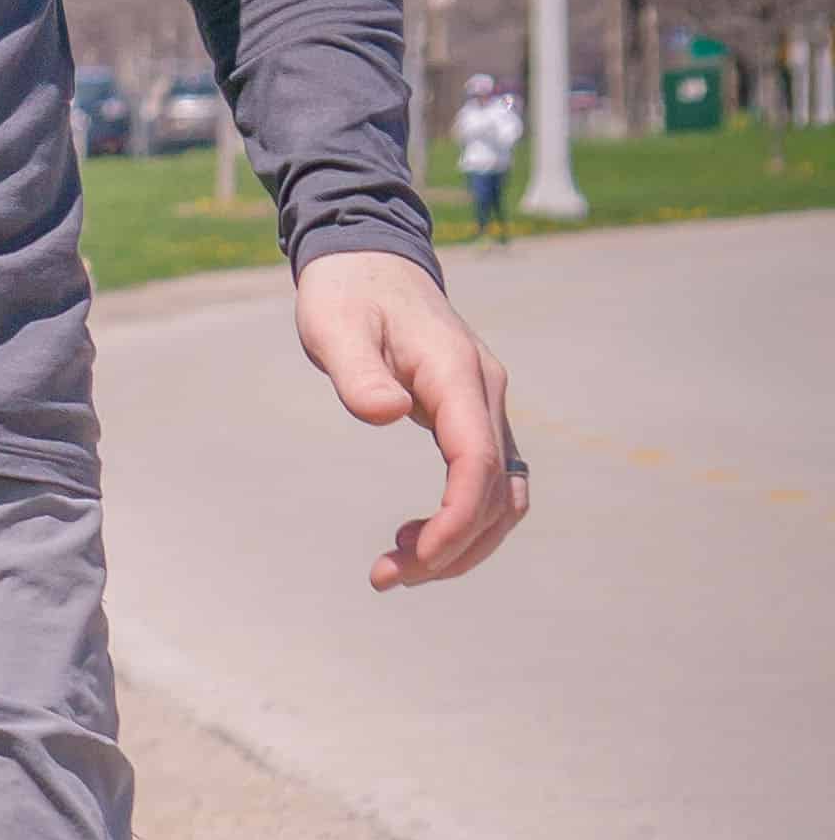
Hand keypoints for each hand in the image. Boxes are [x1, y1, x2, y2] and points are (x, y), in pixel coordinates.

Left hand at [292, 249, 525, 589]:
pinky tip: (413, 537)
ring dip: (463, 543)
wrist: (370, 262)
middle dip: (454, 546)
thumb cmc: (345, 296)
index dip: (456, 519)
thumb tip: (388, 414)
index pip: (478, 462)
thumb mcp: (334, 327)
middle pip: (500, 492)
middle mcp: (485, 395)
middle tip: (386, 578)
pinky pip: (488, 482)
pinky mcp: (472, 418)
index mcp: (457, 374)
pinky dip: (461, 520)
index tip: (416, 559)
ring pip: (505, 496)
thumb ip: (357, 372)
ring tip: (395, 569)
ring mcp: (485, 408)